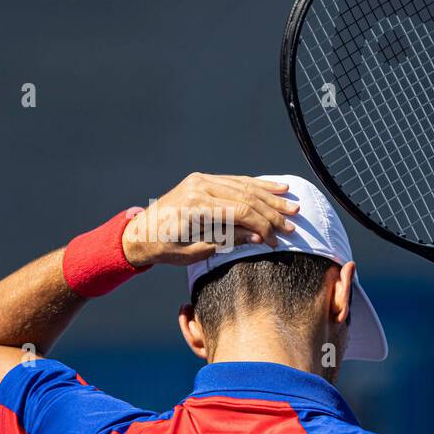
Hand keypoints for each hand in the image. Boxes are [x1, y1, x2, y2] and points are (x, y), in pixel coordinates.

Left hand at [122, 173, 298, 266]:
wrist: (140, 232)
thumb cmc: (165, 248)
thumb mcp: (194, 253)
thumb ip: (225, 242)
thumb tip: (256, 237)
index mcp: (195, 206)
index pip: (239, 212)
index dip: (262, 226)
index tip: (275, 241)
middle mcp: (199, 187)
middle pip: (245, 197)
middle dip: (271, 213)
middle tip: (292, 225)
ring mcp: (201, 180)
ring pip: (244, 186)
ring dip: (271, 197)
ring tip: (292, 206)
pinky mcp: (203, 180)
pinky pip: (236, 181)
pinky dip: (257, 185)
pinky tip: (278, 187)